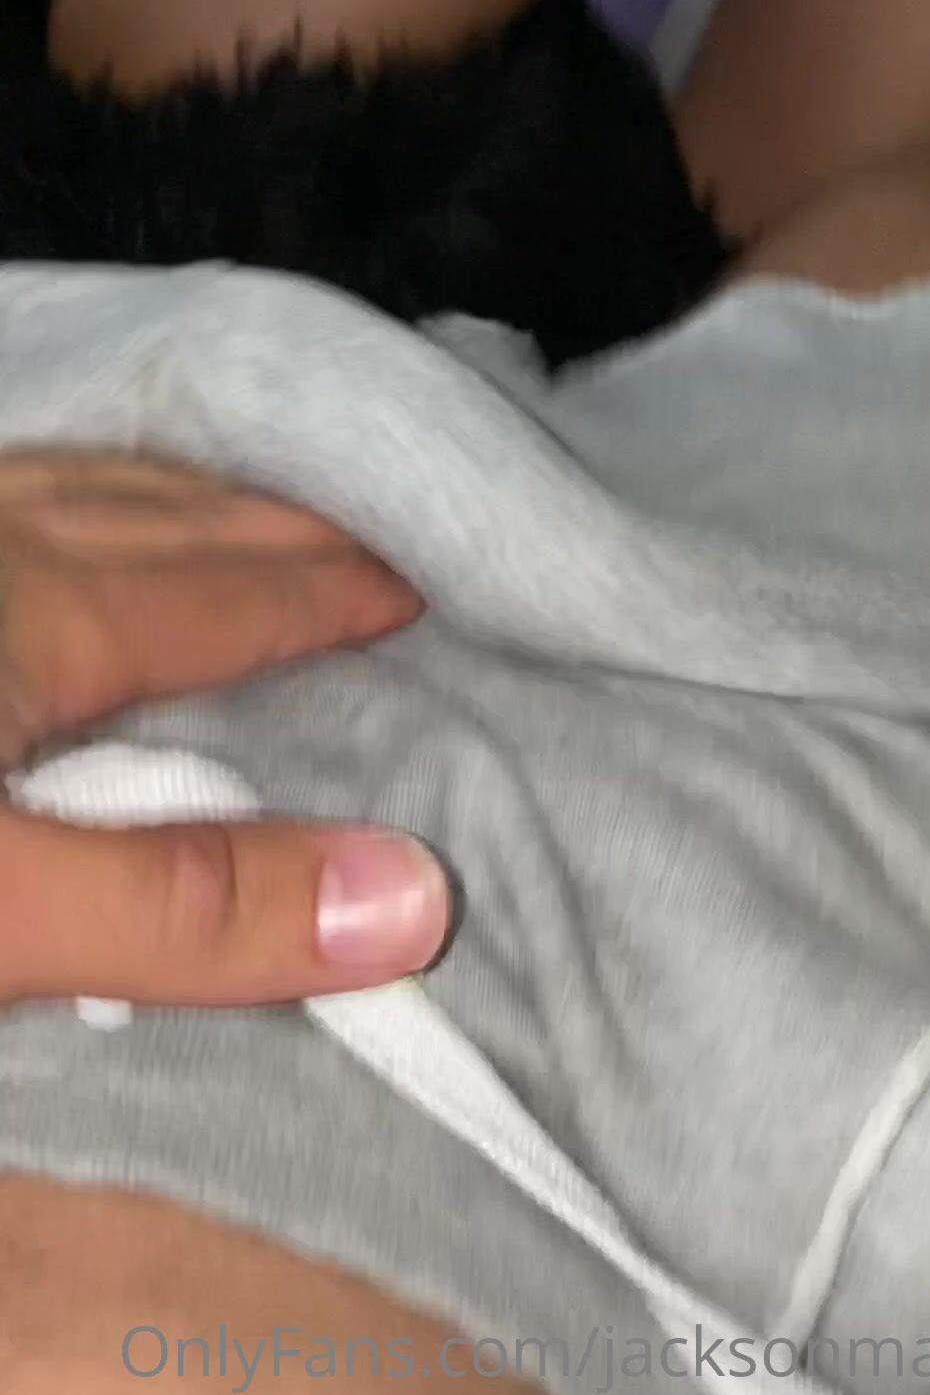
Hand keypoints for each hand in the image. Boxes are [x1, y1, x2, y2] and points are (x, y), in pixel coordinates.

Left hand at [0, 450, 450, 1004]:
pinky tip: (63, 520)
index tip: (423, 588)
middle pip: (170, 517)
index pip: (227, 599)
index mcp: (36, 613)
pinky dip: (75, 498)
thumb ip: (182, 907)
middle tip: (377, 531)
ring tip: (248, 511)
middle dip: (284, 526)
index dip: (332, 592)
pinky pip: (12, 491)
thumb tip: (414, 894)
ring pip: (82, 487)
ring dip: (183, 499)